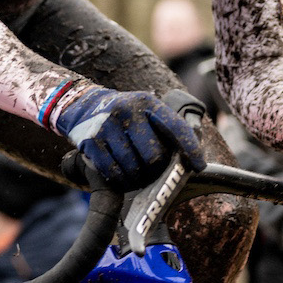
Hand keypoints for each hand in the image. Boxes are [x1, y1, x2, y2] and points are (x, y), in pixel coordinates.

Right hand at [49, 87, 203, 191]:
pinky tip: (122, 175)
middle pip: (153, 156)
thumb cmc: (124, 115)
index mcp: (146, 103)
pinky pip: (113, 172)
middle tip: (153, 172)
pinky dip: (121, 180)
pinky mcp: (91, 142)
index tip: (198, 166)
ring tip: (136, 176)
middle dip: (156, 170)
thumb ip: (166, 128)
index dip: (190, 149)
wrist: (83, 105)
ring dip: (137, 178)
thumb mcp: (145, 110)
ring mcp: (106, 126)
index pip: (175, 128)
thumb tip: (191, 158)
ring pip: (133, 168)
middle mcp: (126, 111)